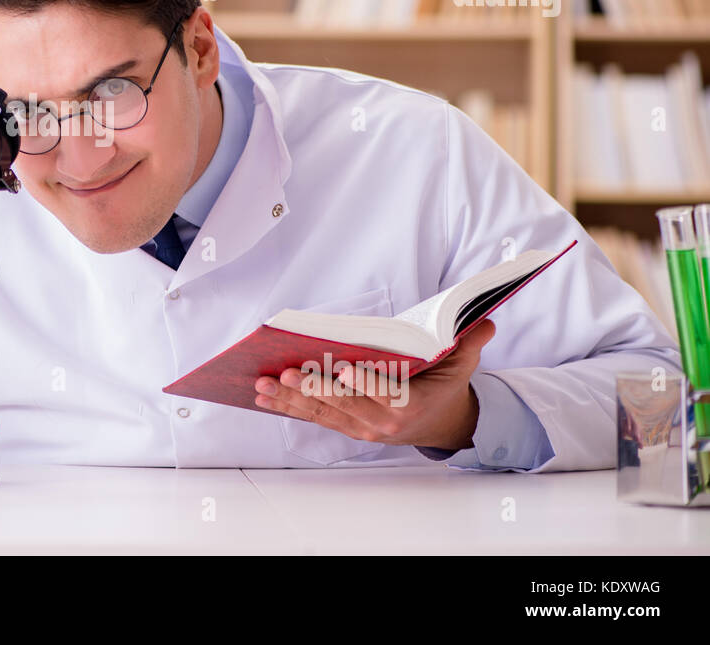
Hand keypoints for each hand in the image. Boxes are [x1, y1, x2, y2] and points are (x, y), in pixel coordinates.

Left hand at [252, 318, 497, 450]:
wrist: (440, 425)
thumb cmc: (444, 388)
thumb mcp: (462, 366)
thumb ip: (469, 343)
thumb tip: (485, 321)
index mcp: (410, 405)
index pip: (385, 394)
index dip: (364, 383)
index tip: (344, 369)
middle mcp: (381, 421)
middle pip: (343, 404)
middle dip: (314, 388)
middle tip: (287, 371)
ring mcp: (360, 427)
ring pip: (321, 412)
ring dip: (289, 398)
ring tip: (263, 384)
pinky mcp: (344, 426)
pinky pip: (312, 416)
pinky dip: (287, 406)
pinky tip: (263, 396)